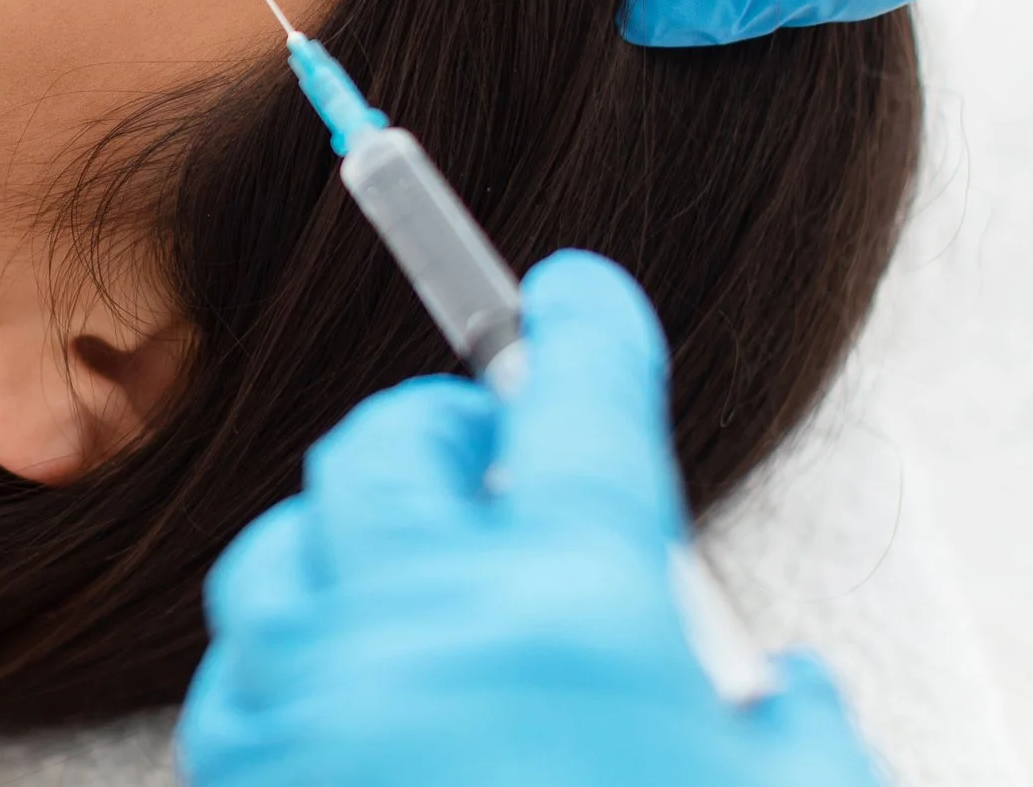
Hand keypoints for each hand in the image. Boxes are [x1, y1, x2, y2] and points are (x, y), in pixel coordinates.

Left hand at [175, 252, 878, 786]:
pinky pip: (242, 662)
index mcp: (573, 611)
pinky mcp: (241, 777)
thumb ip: (791, 736)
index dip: (583, 329)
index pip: (575, 405)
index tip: (573, 294)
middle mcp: (420, 628)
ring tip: (412, 569)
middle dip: (446, 430)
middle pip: (390, 446)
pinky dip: (291, 646)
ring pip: (288, 540)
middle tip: (496, 458)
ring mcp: (310, 702)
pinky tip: (346, 686)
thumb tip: (778, 691)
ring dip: (350, 532)